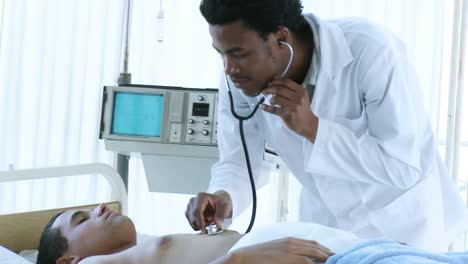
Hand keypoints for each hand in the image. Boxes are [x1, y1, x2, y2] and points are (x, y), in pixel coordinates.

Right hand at [185, 191, 232, 232]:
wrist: (218, 203)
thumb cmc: (221, 203)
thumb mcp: (225, 206)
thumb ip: (221, 215)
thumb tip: (218, 224)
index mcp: (201, 197)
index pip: (196, 212)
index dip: (200, 222)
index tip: (205, 230)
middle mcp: (192, 201)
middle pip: (193, 219)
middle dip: (203, 224)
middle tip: (213, 222)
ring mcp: (189, 207)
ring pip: (192, 222)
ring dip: (201, 225)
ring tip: (210, 220)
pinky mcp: (188, 213)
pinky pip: (192, 224)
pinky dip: (199, 225)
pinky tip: (206, 221)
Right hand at [218, 237, 333, 263]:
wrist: (242, 258)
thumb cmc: (257, 257)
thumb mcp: (275, 250)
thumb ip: (288, 251)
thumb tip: (303, 258)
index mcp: (290, 241)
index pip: (314, 245)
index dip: (326, 251)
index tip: (334, 257)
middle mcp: (293, 245)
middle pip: (319, 249)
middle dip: (331, 256)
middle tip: (341, 261)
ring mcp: (292, 253)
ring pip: (316, 256)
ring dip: (327, 260)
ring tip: (337, 263)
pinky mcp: (289, 260)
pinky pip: (308, 262)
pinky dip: (317, 263)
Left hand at [261, 78, 318, 142]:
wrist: (308, 124)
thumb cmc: (303, 109)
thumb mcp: (302, 97)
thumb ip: (292, 89)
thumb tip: (276, 81)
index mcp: (301, 91)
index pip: (286, 82)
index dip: (276, 81)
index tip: (270, 82)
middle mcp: (297, 98)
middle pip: (279, 89)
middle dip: (269, 89)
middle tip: (264, 91)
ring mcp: (292, 106)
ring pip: (276, 98)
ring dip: (270, 99)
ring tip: (270, 101)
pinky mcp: (287, 115)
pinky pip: (273, 110)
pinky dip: (266, 108)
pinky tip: (262, 106)